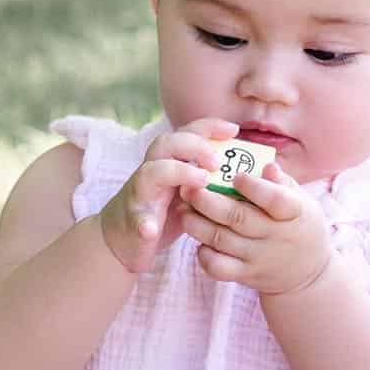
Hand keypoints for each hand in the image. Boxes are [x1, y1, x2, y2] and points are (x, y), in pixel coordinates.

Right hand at [97, 118, 236, 273]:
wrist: (121, 242)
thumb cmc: (161, 215)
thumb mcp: (186, 193)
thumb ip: (208, 180)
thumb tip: (248, 174)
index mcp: (168, 164)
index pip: (186, 134)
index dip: (209, 127)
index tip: (234, 129)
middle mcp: (151, 173)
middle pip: (166, 143)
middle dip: (194, 145)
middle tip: (218, 162)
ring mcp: (139, 196)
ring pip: (150, 172)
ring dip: (176, 171)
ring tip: (201, 181)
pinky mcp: (132, 222)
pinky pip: (137, 219)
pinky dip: (144, 222)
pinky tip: (151, 229)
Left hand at [176, 162, 331, 294]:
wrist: (307, 275)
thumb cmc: (299, 226)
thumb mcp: (302, 202)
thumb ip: (283, 183)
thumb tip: (267, 166)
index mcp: (294, 213)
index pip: (275, 200)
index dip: (254, 188)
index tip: (235, 175)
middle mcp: (275, 236)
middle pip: (237, 218)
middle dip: (208, 202)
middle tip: (189, 188)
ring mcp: (259, 258)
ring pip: (221, 240)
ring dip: (196, 223)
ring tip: (182, 208)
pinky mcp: (245, 275)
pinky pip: (218, 267)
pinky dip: (203, 254)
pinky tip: (198, 239)